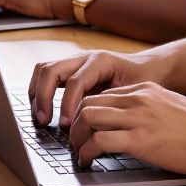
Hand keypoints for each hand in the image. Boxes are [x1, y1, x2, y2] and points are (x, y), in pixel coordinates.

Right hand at [27, 49, 163, 126]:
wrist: (148, 66)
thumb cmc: (144, 80)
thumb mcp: (135, 92)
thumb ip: (115, 105)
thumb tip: (97, 127)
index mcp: (100, 61)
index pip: (74, 82)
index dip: (66, 104)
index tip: (65, 125)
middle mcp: (82, 57)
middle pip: (50, 70)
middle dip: (43, 97)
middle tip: (43, 121)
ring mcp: (73, 61)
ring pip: (43, 69)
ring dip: (36, 93)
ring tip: (39, 117)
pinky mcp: (69, 69)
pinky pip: (45, 75)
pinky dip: (38, 91)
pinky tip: (42, 110)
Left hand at [67, 82, 185, 175]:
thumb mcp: (170, 106)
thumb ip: (149, 109)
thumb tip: (134, 123)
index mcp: (143, 90)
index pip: (102, 95)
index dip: (87, 112)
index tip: (83, 127)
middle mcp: (136, 99)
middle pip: (88, 103)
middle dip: (75, 124)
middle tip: (75, 141)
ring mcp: (137, 118)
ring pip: (88, 118)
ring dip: (77, 138)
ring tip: (79, 152)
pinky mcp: (140, 140)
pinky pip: (100, 142)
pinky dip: (87, 152)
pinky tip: (87, 161)